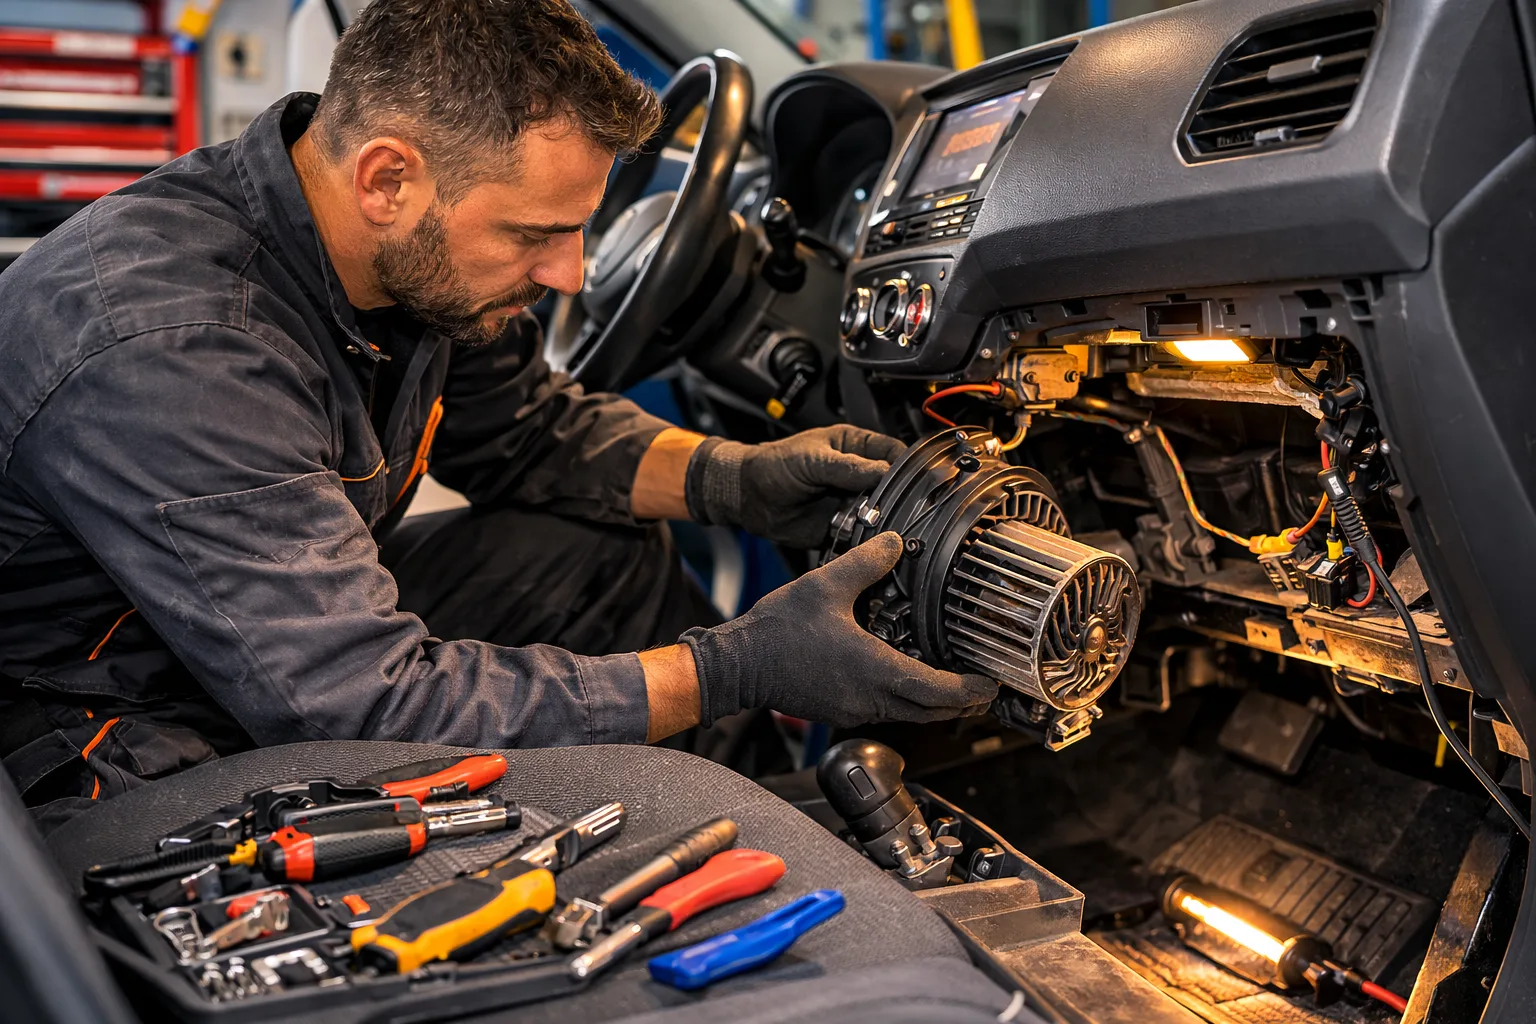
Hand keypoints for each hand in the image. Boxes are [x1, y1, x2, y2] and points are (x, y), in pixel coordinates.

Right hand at [680, 532, 998, 726]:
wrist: (738, 665)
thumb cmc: (778, 632)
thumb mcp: (825, 585)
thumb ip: (865, 563)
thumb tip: (894, 542)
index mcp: (875, 671)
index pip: (938, 692)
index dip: (970, 690)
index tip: (991, 682)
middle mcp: (871, 699)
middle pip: (933, 712)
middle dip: (963, 700)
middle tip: (985, 684)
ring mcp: (856, 709)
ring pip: (912, 714)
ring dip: (937, 701)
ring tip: (957, 681)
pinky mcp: (843, 710)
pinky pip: (889, 710)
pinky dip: (910, 699)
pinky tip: (910, 676)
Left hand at [685, 425, 904, 547]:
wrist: (748, 496)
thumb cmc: (774, 465)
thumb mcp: (812, 458)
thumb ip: (847, 467)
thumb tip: (882, 472)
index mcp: (857, 448)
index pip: (895, 454)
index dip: (909, 467)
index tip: (918, 482)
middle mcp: (860, 477)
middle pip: (895, 488)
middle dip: (899, 500)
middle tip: (895, 509)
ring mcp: (854, 504)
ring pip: (883, 515)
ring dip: (883, 522)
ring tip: (876, 524)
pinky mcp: (844, 529)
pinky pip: (864, 537)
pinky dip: (866, 541)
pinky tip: (863, 539)